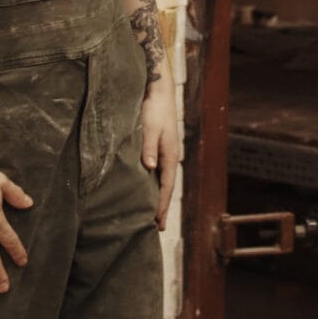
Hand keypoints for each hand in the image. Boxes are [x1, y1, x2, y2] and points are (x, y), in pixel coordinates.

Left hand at [140, 81, 181, 228]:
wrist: (158, 90)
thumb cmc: (154, 108)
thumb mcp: (150, 128)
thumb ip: (149, 148)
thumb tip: (149, 167)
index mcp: (170, 155)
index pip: (167, 187)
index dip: (162, 206)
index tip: (158, 223)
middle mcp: (169, 157)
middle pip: (166, 187)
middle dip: (162, 207)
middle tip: (157, 227)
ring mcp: (164, 152)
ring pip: (161, 180)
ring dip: (158, 197)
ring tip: (152, 214)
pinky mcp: (158, 147)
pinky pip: (156, 172)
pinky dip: (153, 185)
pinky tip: (147, 189)